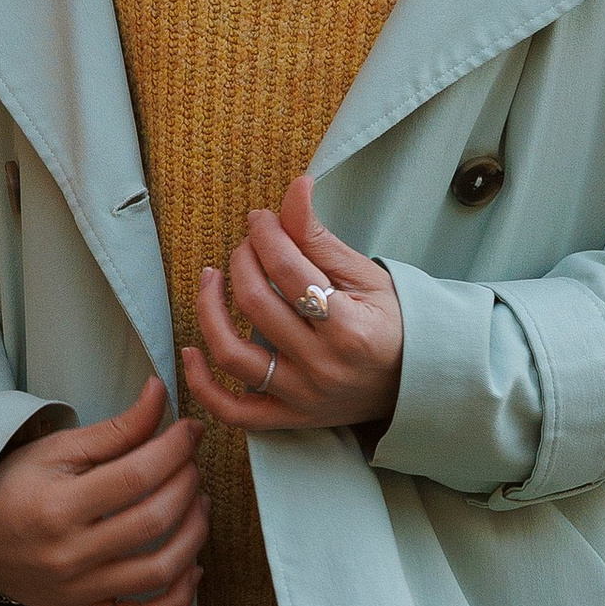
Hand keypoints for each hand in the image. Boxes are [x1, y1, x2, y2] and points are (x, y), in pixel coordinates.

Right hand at [0, 376, 208, 605]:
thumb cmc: (16, 485)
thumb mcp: (59, 449)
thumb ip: (116, 429)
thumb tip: (161, 394)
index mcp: (59, 506)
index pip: (136, 476)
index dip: (175, 448)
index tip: (191, 430)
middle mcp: (70, 556)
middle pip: (153, 521)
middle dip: (187, 484)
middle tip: (192, 463)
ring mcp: (79, 593)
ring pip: (158, 573)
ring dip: (194, 535)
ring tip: (199, 504)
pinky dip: (177, 600)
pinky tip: (192, 568)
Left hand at [184, 177, 403, 439]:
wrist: (413, 382)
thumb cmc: (392, 322)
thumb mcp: (365, 274)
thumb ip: (320, 237)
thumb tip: (295, 187)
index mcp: (349, 328)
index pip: (288, 270)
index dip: (266, 234)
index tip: (260, 218)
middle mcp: (322, 367)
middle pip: (257, 304)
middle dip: (242, 259)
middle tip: (248, 242)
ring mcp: (302, 397)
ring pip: (233, 355)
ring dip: (210, 309)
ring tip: (211, 278)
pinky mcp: (288, 418)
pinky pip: (233, 411)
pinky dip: (203, 384)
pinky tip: (191, 349)